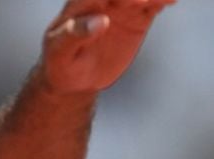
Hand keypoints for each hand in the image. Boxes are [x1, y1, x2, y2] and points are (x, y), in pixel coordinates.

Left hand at [39, 0, 175, 93]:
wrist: (74, 78)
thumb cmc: (60, 64)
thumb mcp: (59, 53)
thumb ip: (74, 35)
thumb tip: (100, 21)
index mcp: (79, 3)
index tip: (131, 1)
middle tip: (142, 2)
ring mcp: (121, 6)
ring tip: (163, 0)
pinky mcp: (137, 17)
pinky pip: (153, 3)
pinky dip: (163, 0)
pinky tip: (171, 1)